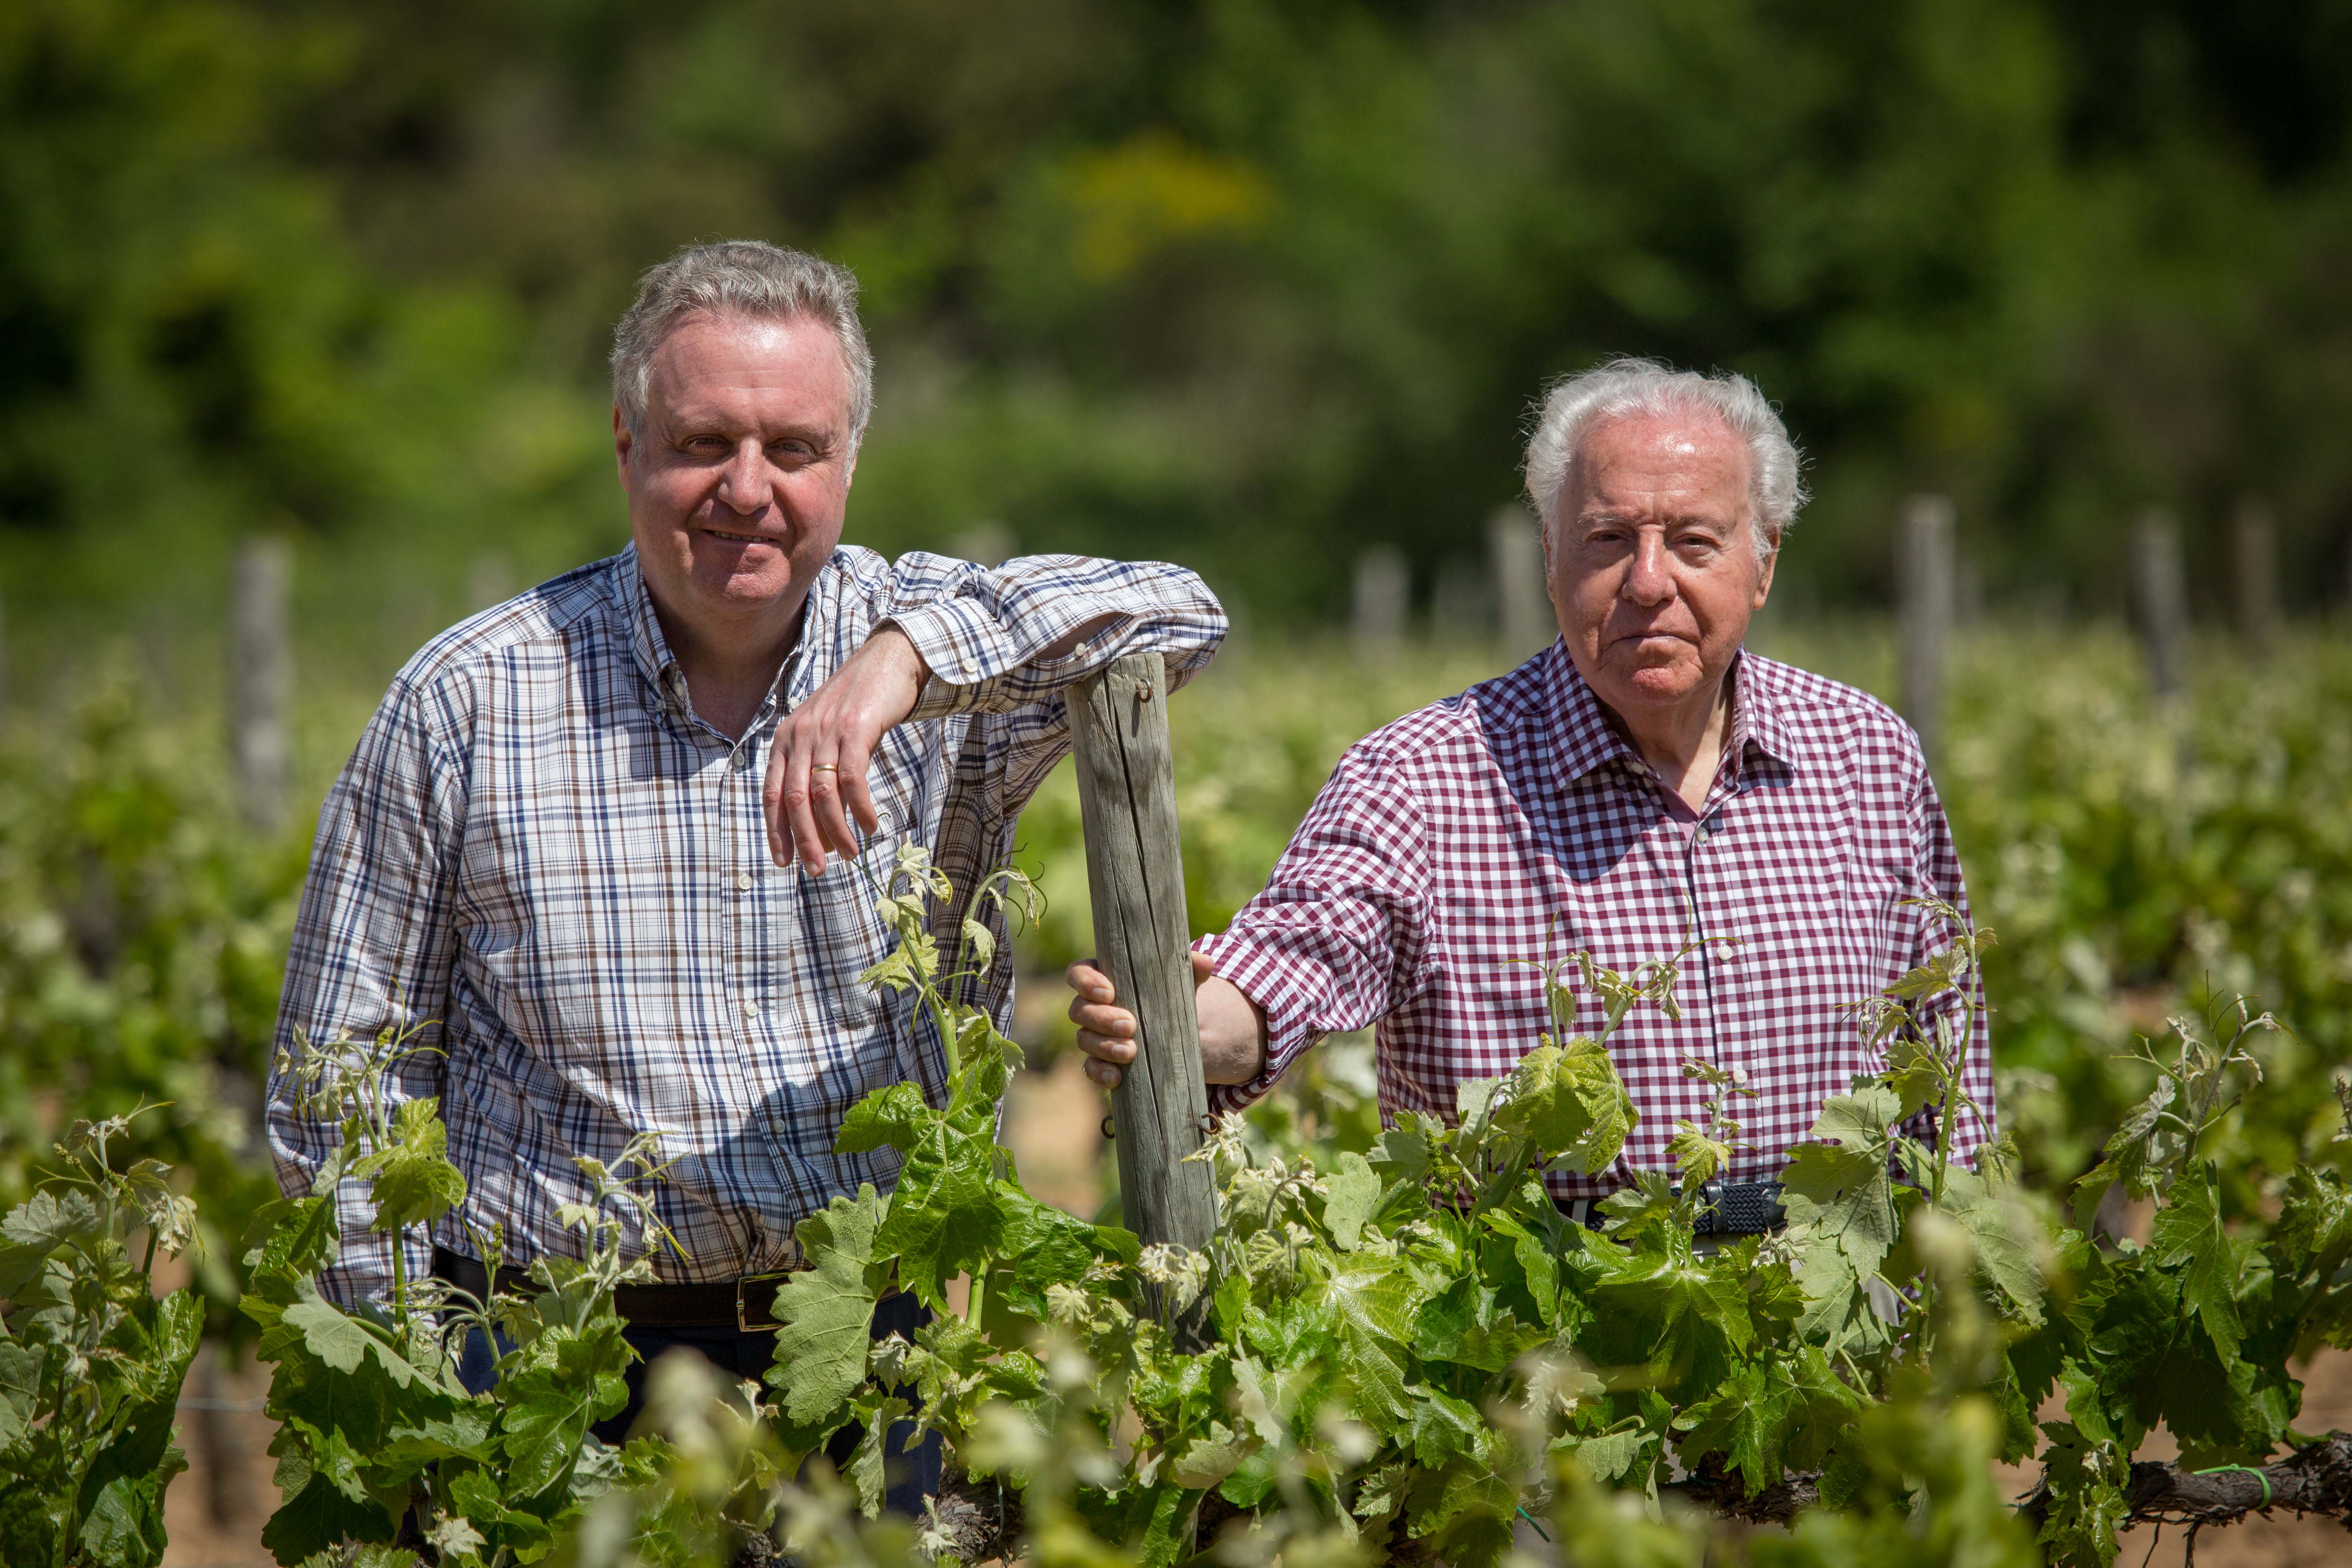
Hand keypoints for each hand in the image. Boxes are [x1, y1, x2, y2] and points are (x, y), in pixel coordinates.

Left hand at [763, 626, 927, 873]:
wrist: (887, 660)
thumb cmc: (857, 703)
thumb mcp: (824, 733)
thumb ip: (813, 766)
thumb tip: (816, 819)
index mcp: (786, 739)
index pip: (773, 794)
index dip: (777, 831)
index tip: (786, 862)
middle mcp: (800, 735)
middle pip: (796, 800)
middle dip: (805, 840)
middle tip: (818, 870)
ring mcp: (827, 731)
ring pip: (823, 794)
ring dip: (835, 831)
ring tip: (849, 853)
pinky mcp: (856, 728)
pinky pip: (852, 779)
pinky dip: (859, 808)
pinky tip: (869, 825)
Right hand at [1065, 951, 1269, 1088]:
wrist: (1176, 1033)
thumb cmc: (1169, 997)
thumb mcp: (1181, 982)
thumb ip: (1191, 969)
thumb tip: (1204, 961)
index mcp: (1103, 979)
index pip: (1079, 973)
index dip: (1085, 981)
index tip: (1108, 991)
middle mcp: (1091, 1007)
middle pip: (1079, 1010)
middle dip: (1101, 1018)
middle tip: (1130, 1025)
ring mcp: (1092, 1036)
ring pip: (1084, 1039)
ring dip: (1104, 1046)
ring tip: (1130, 1051)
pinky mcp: (1099, 1061)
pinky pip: (1089, 1068)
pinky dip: (1100, 1072)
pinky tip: (1117, 1077)